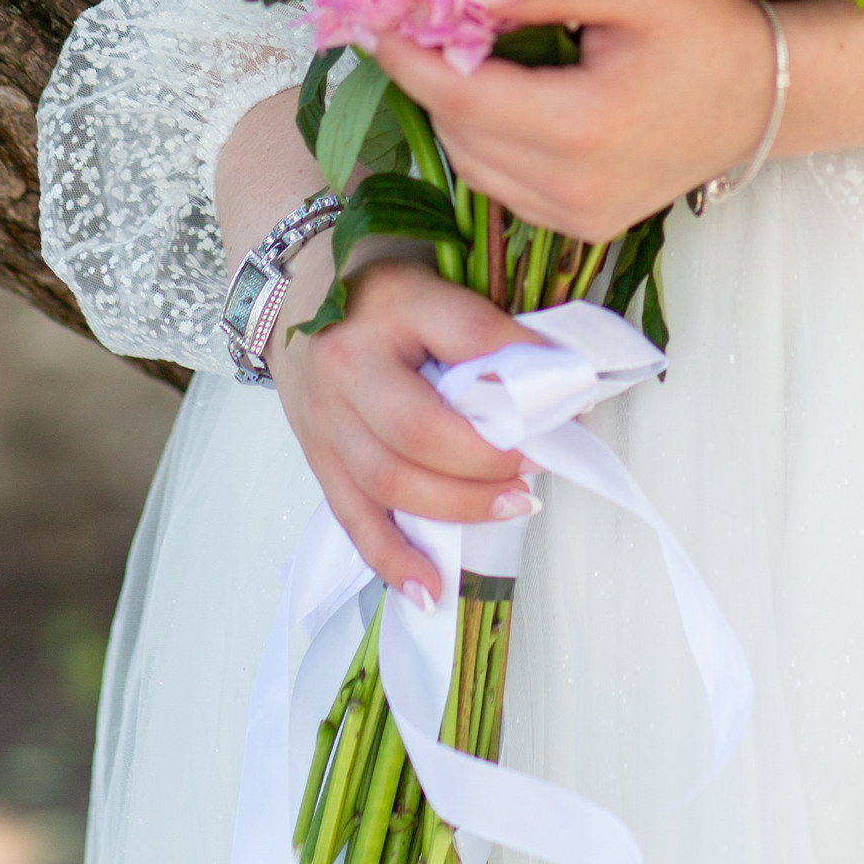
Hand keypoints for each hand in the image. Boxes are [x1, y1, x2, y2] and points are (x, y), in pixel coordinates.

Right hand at [271, 252, 535, 601]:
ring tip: (515, 506)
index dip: (526, 369)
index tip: (574, 393)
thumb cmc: (378, 282)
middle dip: (487, 460)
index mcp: (392, 302)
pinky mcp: (316, 456)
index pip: (468, 336)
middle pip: (419, 430)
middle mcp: (349, 362)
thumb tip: (558, 379)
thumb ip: (483, 323)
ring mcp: (326, 416)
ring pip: (389, 482)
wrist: (289, 284)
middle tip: (535, 465)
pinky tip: (430, 588)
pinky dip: (394, 560)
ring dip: (459, 507)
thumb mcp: (433, 275)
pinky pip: (353, 519)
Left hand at [378, 0, 776, 241]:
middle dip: (425, 76)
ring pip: (471, 164)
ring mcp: (577, 215)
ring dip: (449, 110)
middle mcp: (571, 185)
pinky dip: (482, 142)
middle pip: (458, 131)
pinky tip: (490, 95)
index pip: (461, 94)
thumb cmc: (709, 33)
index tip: (370, 15)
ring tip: (445, 50)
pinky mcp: (582, 224)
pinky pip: (502, 185)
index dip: (408, 55)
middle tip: (406, 19)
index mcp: (582, 126)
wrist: (767, 99)